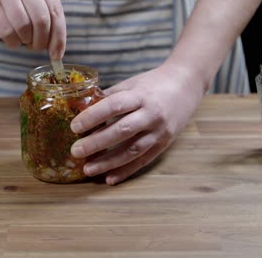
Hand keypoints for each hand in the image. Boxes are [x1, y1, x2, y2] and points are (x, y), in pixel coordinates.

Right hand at [0, 0, 65, 58]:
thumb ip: (43, 8)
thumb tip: (56, 41)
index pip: (55, 11)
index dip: (58, 37)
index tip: (57, 54)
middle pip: (42, 20)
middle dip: (41, 41)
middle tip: (36, 46)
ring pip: (24, 27)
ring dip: (25, 40)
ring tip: (22, 39)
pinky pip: (6, 31)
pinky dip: (12, 42)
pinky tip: (11, 39)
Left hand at [70, 64, 205, 184]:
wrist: (186, 85)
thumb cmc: (153, 83)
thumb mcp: (130, 84)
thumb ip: (108, 97)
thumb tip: (81, 110)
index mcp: (140, 95)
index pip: (114, 106)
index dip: (93, 116)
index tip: (74, 127)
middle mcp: (152, 114)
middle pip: (122, 130)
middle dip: (97, 143)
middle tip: (75, 151)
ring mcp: (160, 131)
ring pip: (132, 150)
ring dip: (109, 162)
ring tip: (88, 169)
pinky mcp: (164, 143)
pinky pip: (143, 160)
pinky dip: (126, 171)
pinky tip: (109, 178)